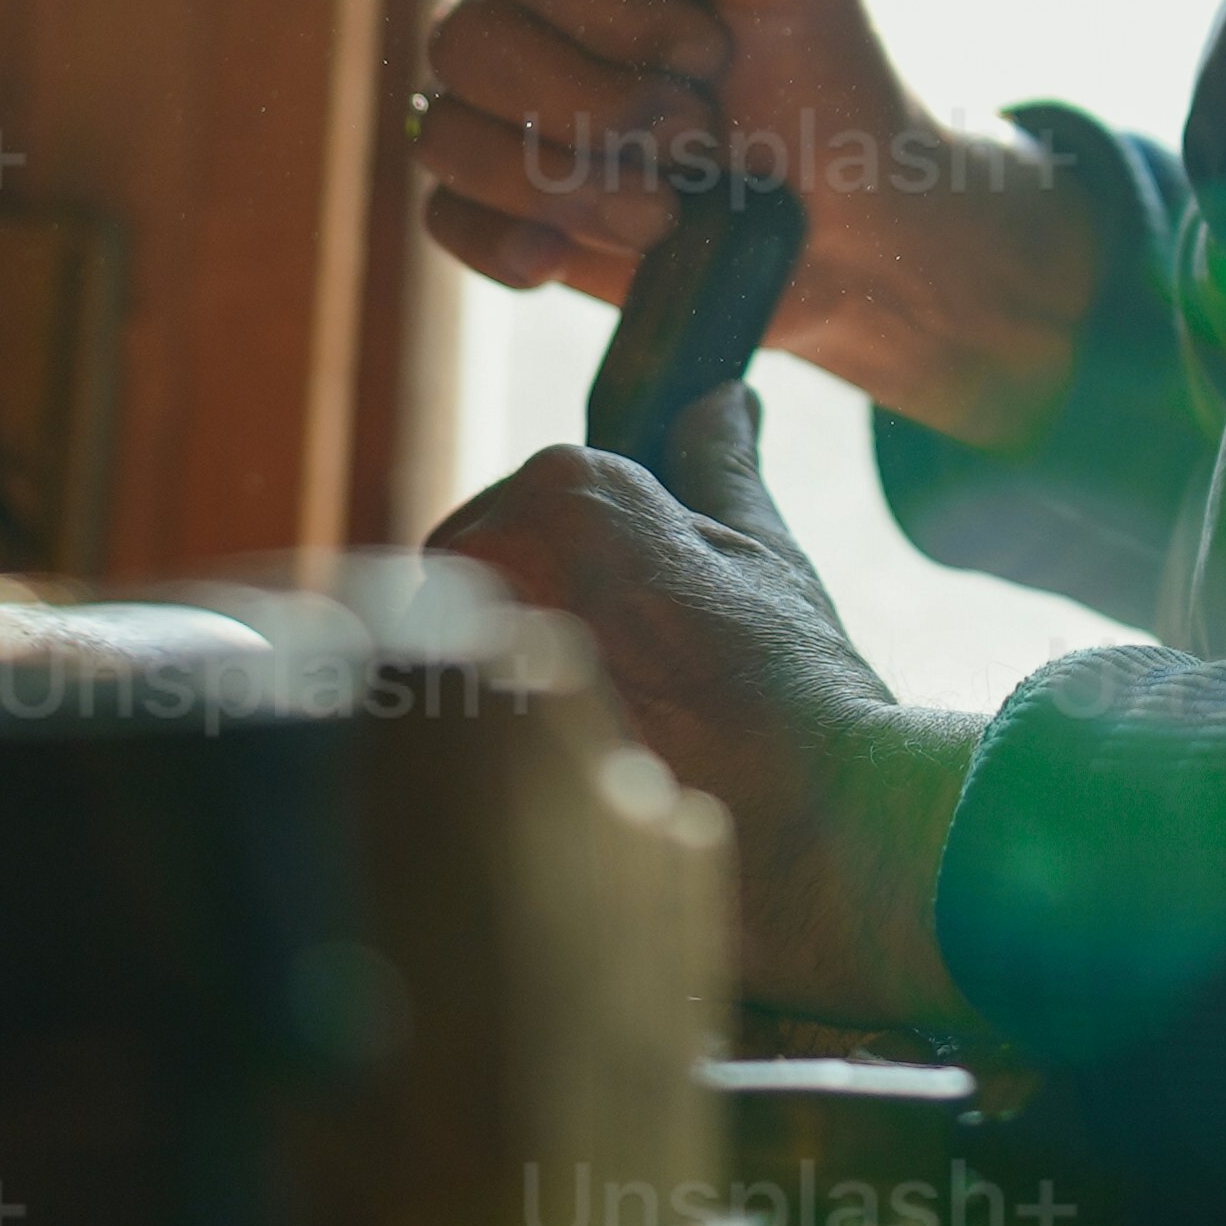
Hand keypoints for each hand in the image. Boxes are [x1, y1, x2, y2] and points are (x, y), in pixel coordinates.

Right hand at [415, 0, 1101, 446]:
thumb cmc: (827, 78)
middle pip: (468, 43)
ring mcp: (507, 115)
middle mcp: (528, 16)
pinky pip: (444, 219)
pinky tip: (567, 259)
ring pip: (449, 135)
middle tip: (697, 140)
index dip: (610, 17)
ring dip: (568, 186)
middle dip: (596, 110)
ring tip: (667, 213)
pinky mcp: (507, 211)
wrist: (858, 228)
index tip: (712, 54)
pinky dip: (508, 241)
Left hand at [429, 426, 977, 1029]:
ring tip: (600, 740)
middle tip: (624, 683)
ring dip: (502, 684)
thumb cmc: (789, 683)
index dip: (592, 566)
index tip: (638, 627)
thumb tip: (720, 401)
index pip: (542, 504)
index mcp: (564, 490)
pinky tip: (561, 785)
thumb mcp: (764, 554)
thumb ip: (721, 464)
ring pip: (451, 650)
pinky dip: (476, 752)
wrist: (795, 824)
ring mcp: (452, 656)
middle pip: (481, 568)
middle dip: (535, 612)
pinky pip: (429, 730)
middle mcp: (491, 554)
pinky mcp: (429, 749)